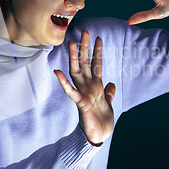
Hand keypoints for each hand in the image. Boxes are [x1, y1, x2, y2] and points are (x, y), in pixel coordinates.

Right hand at [54, 30, 115, 144]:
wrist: (99, 136)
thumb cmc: (102, 121)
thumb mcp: (108, 103)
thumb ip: (108, 92)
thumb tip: (111, 84)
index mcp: (95, 86)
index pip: (96, 64)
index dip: (97, 51)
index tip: (98, 37)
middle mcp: (87, 86)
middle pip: (85, 63)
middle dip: (85, 48)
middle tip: (84, 31)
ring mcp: (83, 93)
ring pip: (76, 72)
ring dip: (73, 58)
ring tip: (70, 44)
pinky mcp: (80, 103)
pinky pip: (71, 92)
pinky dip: (64, 82)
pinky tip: (57, 72)